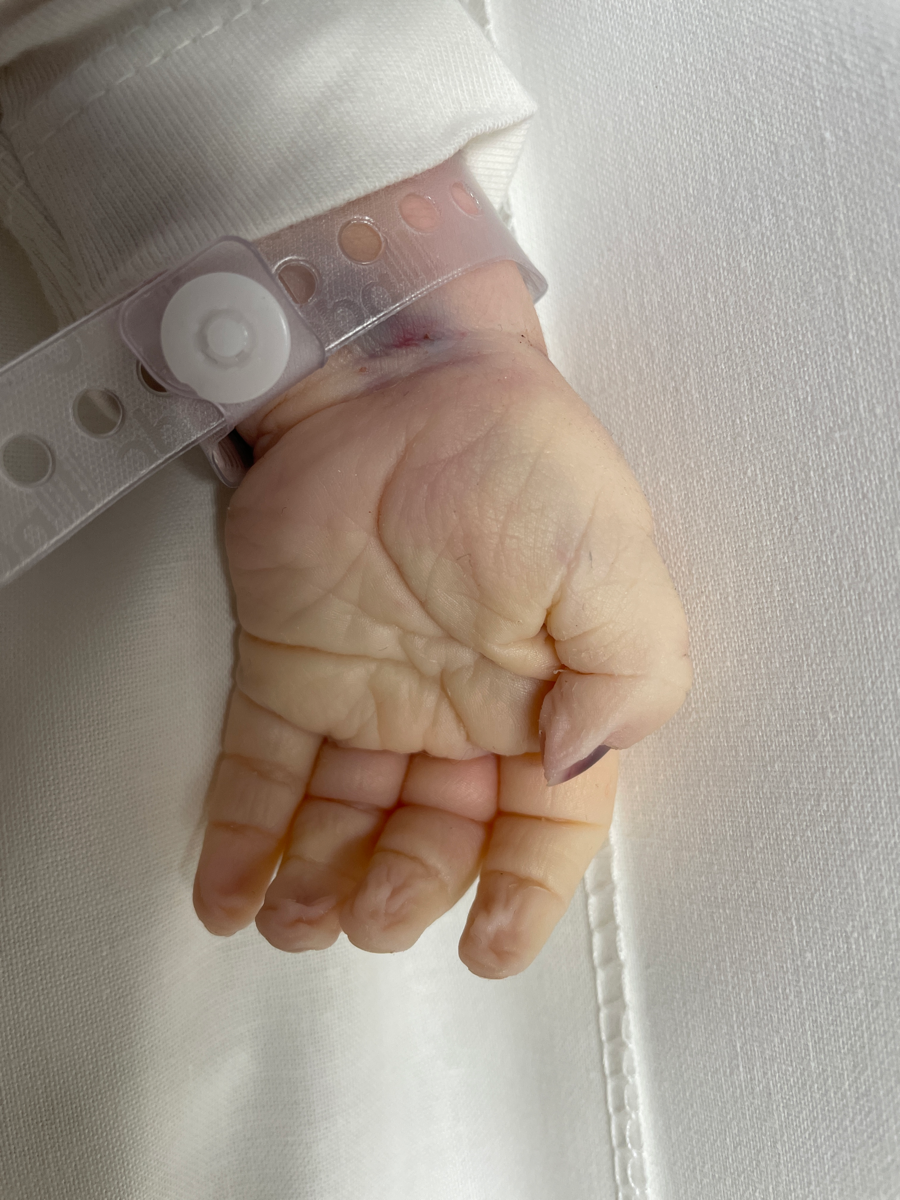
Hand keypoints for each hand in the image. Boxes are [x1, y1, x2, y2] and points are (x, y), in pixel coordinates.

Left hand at [192, 259, 690, 977]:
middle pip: (431, 838)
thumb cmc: (516, 457)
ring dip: (319, 885)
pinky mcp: (287, 667)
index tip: (492, 947)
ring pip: (341, 821)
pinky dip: (239, 835)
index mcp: (541, 699)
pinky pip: (258, 767)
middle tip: (377, 916)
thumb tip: (573, 765)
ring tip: (298, 921)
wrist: (400, 377)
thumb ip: (628, 678)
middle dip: (403, 893)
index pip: (541, 827)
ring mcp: (367, 693)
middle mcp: (455, 710)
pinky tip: (228, 892)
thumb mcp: (618, 565)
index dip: (523, 896)